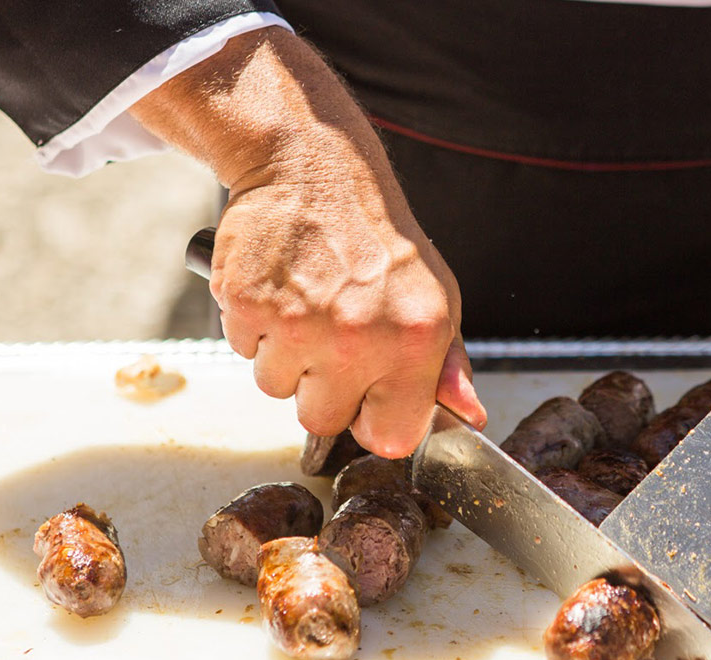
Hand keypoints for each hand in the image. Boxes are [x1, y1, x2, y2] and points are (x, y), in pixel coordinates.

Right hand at [213, 172, 485, 457]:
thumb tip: (468, 416)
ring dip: (286, 357)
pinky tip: (279, 289)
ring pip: (276, 387)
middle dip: (323, 389)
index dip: (374, 421)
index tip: (369, 398)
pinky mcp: (248, 304)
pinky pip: (242, 350)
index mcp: (415, 340)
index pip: (390, 438)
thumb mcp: (436, 299)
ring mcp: (299, 323)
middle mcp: (358, 337)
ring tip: (307, 307)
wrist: (314, 170)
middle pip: (322, 420)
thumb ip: (448, 366)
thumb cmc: (381, 241)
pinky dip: (255, 326)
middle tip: (333, 338)